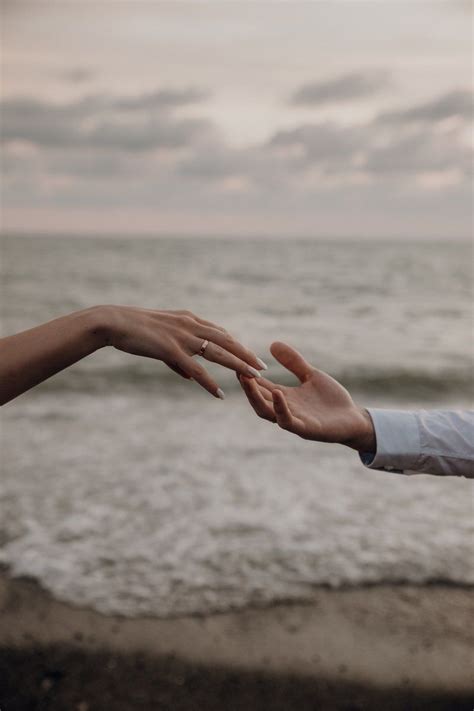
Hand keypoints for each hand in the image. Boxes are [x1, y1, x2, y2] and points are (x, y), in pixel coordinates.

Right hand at [100, 305, 266, 398]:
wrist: (113, 322)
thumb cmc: (133, 330)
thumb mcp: (159, 340)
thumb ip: (177, 359)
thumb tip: (188, 376)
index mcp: (188, 320)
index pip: (219, 332)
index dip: (236, 344)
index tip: (250, 354)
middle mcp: (190, 326)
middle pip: (226, 341)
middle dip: (246, 354)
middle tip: (263, 366)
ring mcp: (183, 337)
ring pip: (219, 353)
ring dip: (239, 366)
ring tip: (255, 377)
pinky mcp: (172, 350)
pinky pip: (196, 370)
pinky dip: (210, 383)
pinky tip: (220, 394)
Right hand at [238, 341, 374, 450]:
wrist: (354, 419)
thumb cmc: (332, 400)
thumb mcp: (311, 375)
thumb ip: (293, 362)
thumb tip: (273, 344)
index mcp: (284, 397)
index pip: (260, 387)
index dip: (248, 376)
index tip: (237, 361)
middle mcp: (284, 409)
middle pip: (258, 400)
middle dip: (247, 386)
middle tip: (237, 370)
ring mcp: (294, 420)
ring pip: (266, 412)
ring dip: (255, 397)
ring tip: (248, 380)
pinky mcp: (306, 429)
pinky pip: (287, 421)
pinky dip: (280, 408)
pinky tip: (277, 392)